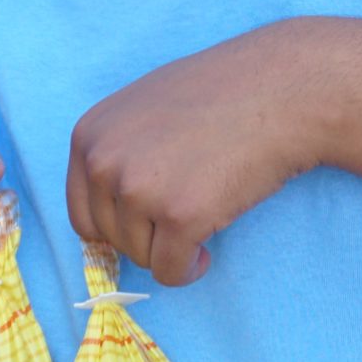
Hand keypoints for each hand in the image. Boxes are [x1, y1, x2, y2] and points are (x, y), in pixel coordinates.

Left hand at [68, 24, 333, 287]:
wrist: (279, 90)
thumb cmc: (221, 93)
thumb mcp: (145, 107)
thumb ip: (118, 151)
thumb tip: (108, 206)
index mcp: (89, 135)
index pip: (82, 214)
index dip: (118, 226)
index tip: (146, 224)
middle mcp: (103, 163)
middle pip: (111, 239)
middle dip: (147, 237)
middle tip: (184, 213)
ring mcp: (140, 190)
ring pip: (141, 257)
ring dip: (171, 249)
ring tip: (202, 217)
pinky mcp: (180, 217)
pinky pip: (170, 271)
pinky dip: (188, 269)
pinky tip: (207, 251)